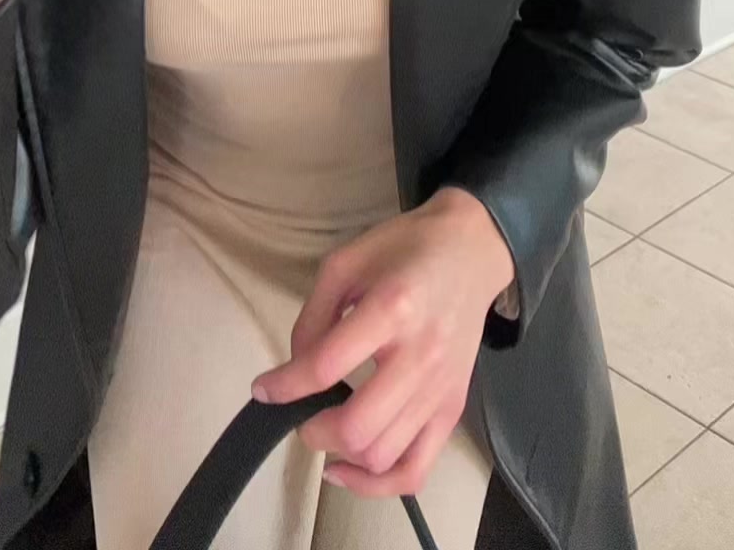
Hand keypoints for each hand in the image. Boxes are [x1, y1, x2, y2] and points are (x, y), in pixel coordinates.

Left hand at [250, 188, 514, 498]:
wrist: (471, 250)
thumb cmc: (405, 248)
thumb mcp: (346, 262)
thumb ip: (314, 315)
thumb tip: (295, 367)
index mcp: (390, 308)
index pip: (325, 366)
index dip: (284, 385)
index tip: (262, 390)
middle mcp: (419, 356)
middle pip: (357, 426)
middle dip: (313, 431)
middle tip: (300, 414)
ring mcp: (440, 389)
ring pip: (382, 455)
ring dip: (342, 455)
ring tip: (326, 431)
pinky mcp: (452, 409)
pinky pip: (416, 469)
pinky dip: (378, 485)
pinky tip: (351, 469)